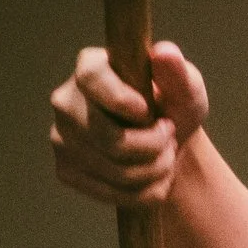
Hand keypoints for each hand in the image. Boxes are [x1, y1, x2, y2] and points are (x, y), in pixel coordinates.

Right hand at [49, 41, 208, 208]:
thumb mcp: (186, 89)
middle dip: (154, 146)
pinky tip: (153, 176)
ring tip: (166, 155)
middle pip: (108, 138)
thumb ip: (178, 74)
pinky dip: (145, 192)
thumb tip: (165, 53)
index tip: (149, 111)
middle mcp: (66, 100)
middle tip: (170, 136)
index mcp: (91, 67)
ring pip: (114, 170)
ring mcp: (61, 137)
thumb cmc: (174, 108)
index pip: (91, 78)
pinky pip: (111, 193)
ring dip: (156, 170)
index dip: (123, 101)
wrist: (169, 147)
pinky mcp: (66, 170)